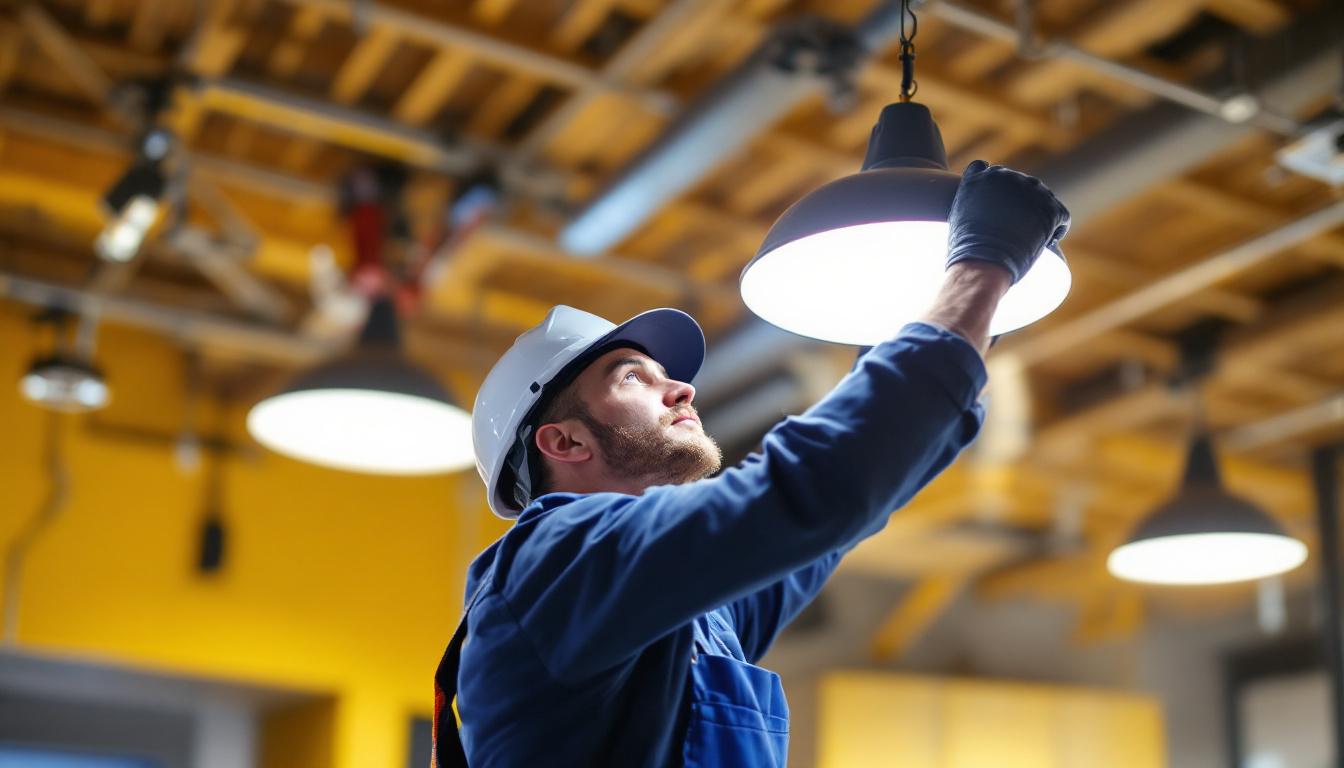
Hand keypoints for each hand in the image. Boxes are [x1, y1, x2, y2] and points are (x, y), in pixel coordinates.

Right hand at [946, 160, 1069, 283]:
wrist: (983, 262)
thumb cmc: (965, 251)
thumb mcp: (958, 221)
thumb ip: (968, 208)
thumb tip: (977, 218)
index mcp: (981, 177)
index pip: (990, 171)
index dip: (996, 188)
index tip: (998, 205)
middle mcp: (1008, 177)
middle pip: (1020, 183)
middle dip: (1021, 201)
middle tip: (1017, 226)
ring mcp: (1031, 190)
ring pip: (1042, 196)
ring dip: (1040, 212)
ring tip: (1033, 236)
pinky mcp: (1051, 208)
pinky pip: (1060, 214)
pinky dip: (1057, 227)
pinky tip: (1050, 240)